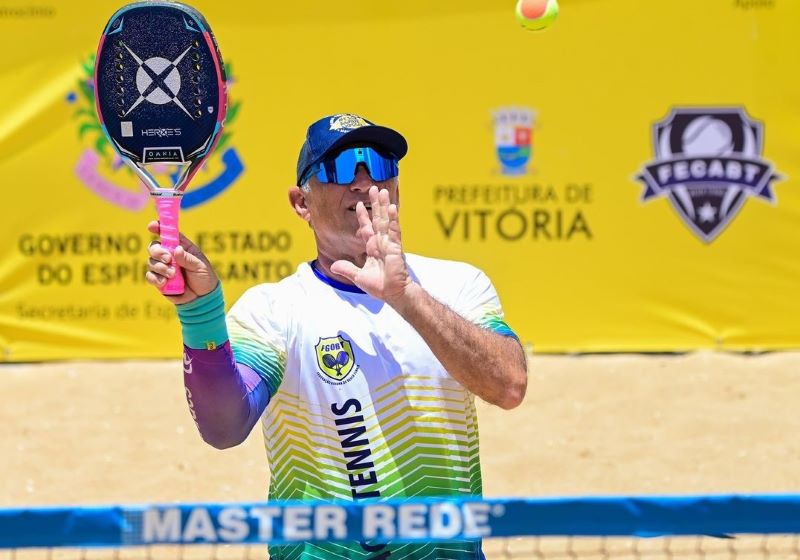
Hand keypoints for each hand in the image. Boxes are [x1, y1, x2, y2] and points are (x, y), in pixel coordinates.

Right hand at [145, 221, 218, 304]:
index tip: (152, 226)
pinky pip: (150, 276)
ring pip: (151, 262)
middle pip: (154, 247)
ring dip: (161, 267)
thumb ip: (188, 259)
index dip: (159, 228)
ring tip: (173, 274)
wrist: (203, 299)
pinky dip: (156, 278)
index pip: (168, 234)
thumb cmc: (204, 278)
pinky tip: (165, 282)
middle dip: (158, 251)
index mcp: (181, 247)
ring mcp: (163, 268)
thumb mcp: (200, 266)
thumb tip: (177, 250)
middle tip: (168, 259)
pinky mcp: (159, 280)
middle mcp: (170, 255)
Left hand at [331, 186, 412, 303]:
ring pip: (385, 220)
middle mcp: (381, 242)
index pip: (366, 227)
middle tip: (374, 188)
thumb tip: (333, 266)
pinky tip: (392, 208)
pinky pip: (394, 230)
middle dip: (375, 204)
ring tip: (383, 191)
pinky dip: (393, 219)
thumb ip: (347, 269)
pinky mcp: (395, 247)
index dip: (363, 216)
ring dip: (384, 206)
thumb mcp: (358, 277)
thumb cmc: (380, 286)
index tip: (359, 204)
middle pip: (377, 219)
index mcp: (372, 247)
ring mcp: (389, 243)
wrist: (393, 294)